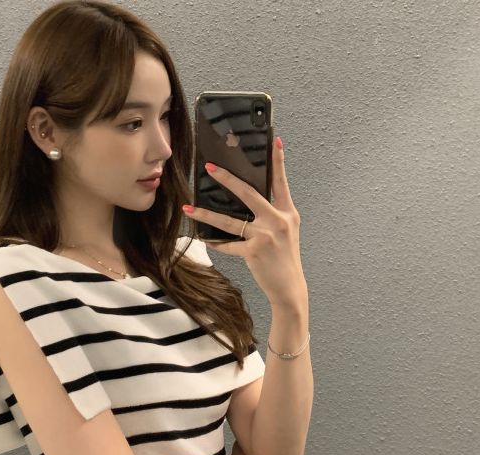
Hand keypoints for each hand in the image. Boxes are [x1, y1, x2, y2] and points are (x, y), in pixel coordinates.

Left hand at [182, 136, 306, 307]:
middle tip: (210, 167)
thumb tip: (248, 202)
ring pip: (229, 221)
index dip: (278, 161)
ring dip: (206, 214)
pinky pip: (228, 245)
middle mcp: (278, 220)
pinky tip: (205, 240)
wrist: (289, 287)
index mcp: (288, 213)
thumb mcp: (286, 233)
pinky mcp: (253, 250)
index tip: (273, 141)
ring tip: (189, 207)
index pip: (281, 182)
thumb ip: (271, 215)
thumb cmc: (285, 259)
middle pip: (249, 193)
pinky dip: (216, 244)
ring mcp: (265, 235)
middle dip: (227, 179)